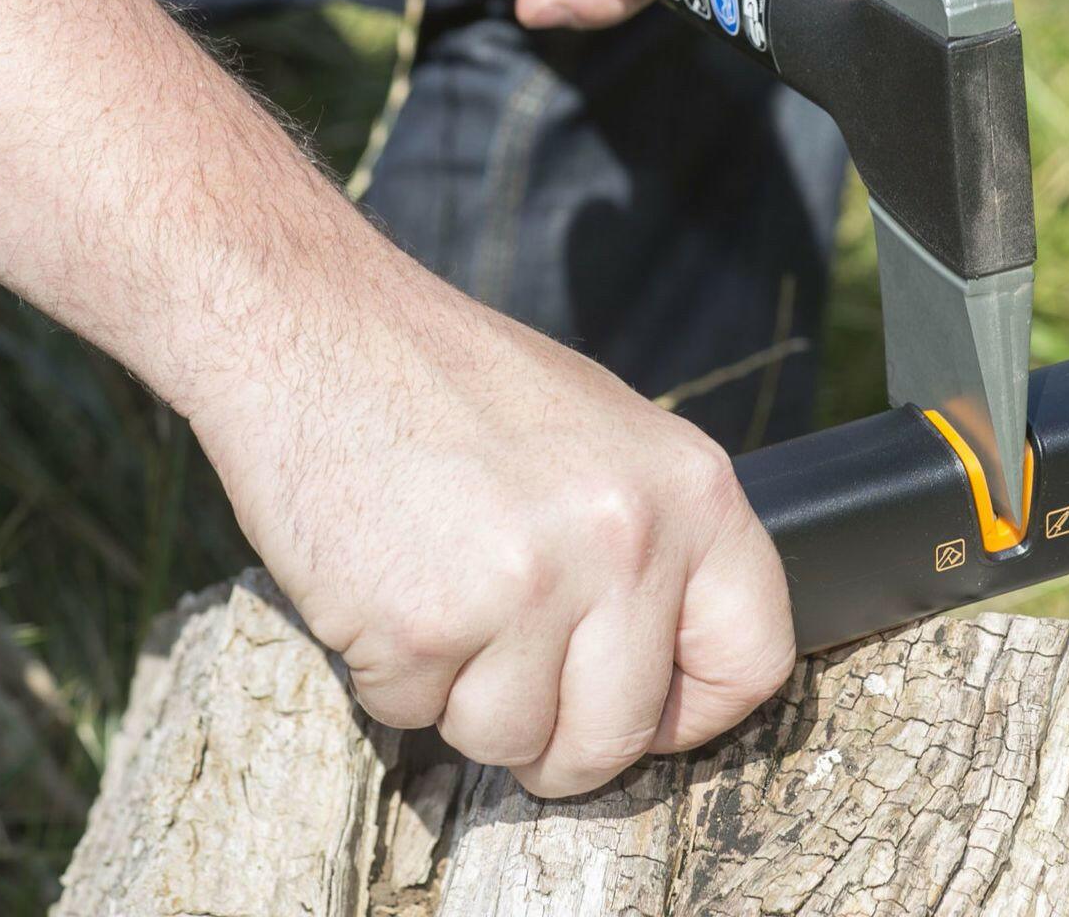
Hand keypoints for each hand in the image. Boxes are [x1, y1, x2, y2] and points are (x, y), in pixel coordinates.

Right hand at [192, 291, 792, 797]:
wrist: (315, 326)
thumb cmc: (457, 384)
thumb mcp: (609, 437)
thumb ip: (660, 546)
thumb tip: (678, 668)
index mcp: (694, 489)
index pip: (753, 660)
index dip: (694, 713)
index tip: (647, 713)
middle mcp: (628, 540)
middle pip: (620, 736)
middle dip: (560, 742)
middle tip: (511, 682)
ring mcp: (530, 585)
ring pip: (515, 743)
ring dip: (465, 704)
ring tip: (442, 598)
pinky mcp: (425, 623)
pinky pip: (416, 716)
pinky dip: (392, 676)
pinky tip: (384, 583)